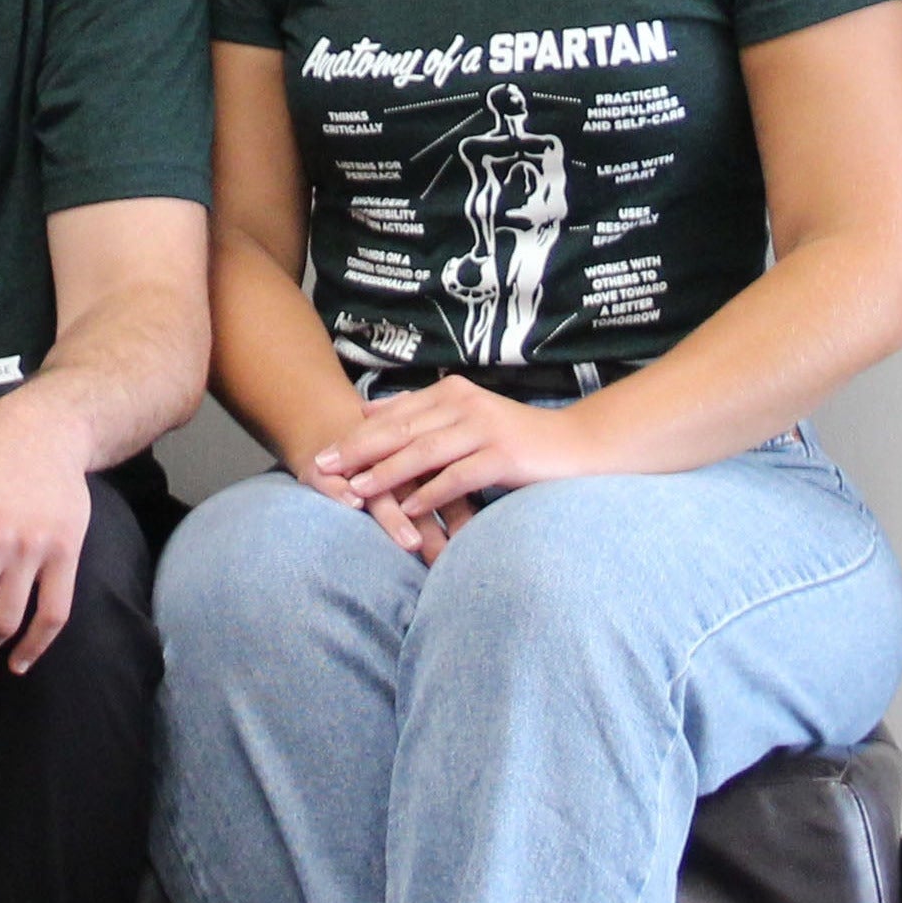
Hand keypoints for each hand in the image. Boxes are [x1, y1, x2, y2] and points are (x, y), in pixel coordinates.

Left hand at [312, 378, 601, 536]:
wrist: (579, 446)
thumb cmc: (519, 439)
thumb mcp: (467, 418)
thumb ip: (424, 415)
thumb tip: (368, 413)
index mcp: (453, 393)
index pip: (394, 415)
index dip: (356, 436)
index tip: (322, 453)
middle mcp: (465, 405)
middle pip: (401, 430)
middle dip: (359, 450)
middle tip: (323, 468)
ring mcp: (485, 428)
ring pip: (424, 451)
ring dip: (387, 472)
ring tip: (356, 490)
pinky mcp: (503, 455)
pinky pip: (459, 475)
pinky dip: (431, 493)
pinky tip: (409, 509)